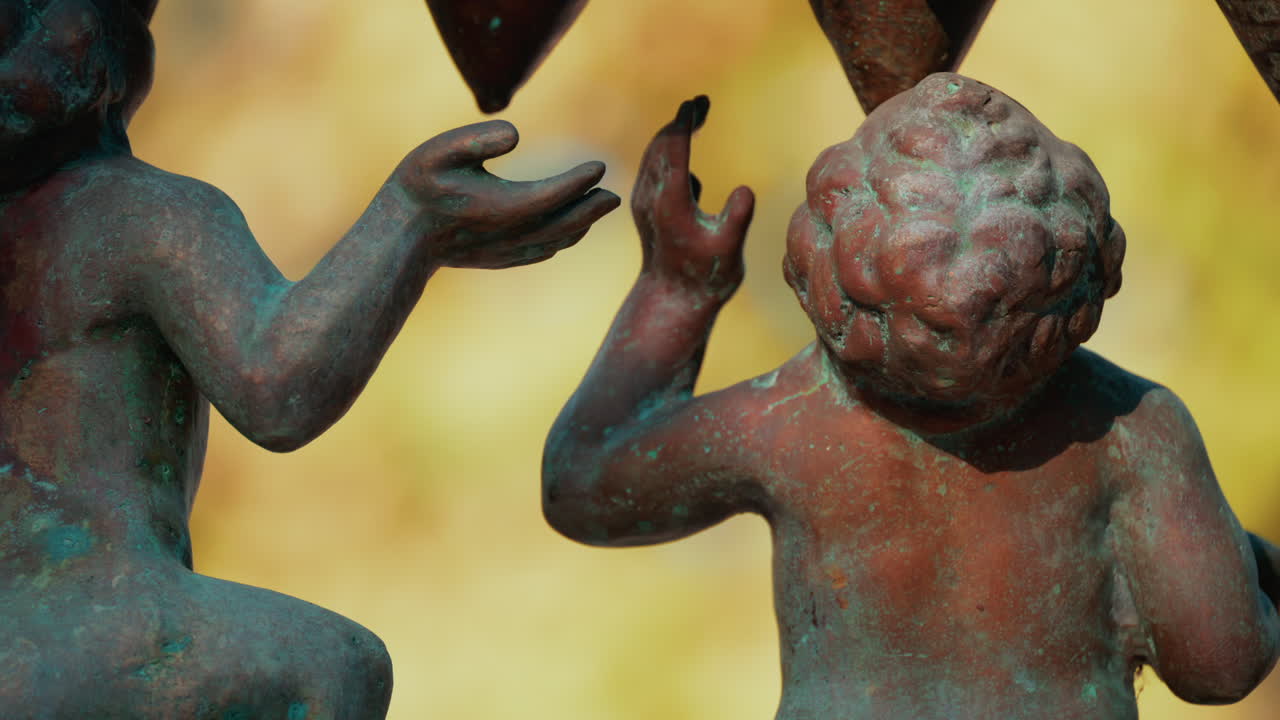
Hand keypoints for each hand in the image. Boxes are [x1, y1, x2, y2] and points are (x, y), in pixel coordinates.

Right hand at [394, 120, 619, 268]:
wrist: (398, 240)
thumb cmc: (416, 189)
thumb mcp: (438, 152)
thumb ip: (477, 138)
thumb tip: (515, 134)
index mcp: (502, 206)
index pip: (554, 193)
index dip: (579, 181)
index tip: (599, 167)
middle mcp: (510, 233)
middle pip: (565, 222)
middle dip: (591, 208)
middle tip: (614, 196)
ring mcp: (505, 251)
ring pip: (556, 241)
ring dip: (581, 225)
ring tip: (599, 208)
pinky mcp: (498, 260)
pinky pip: (540, 253)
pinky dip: (561, 241)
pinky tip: (569, 233)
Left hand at [632, 96, 754, 297]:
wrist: (672, 301)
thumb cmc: (706, 278)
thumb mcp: (729, 251)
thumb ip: (737, 218)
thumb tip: (745, 190)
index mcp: (670, 203)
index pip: (674, 150)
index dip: (685, 124)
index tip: (696, 102)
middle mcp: (651, 198)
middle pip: (661, 145)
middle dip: (680, 120)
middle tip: (702, 101)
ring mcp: (645, 202)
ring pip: (654, 155)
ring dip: (673, 133)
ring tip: (697, 114)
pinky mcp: (646, 208)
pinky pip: (654, 169)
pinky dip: (669, 151)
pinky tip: (684, 151)